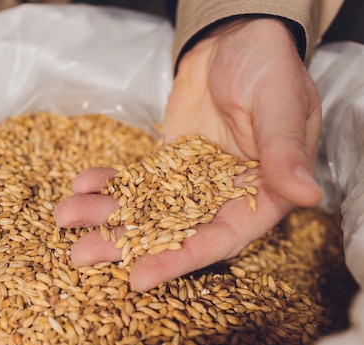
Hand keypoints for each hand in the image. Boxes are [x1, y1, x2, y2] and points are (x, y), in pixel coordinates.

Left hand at [54, 18, 322, 290]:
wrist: (237, 40)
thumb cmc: (269, 66)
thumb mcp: (280, 102)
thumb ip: (285, 150)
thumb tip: (306, 196)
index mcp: (261, 195)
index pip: (218, 240)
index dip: (178, 260)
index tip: (137, 277)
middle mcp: (224, 198)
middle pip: (172, 233)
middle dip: (126, 245)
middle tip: (81, 254)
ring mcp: (191, 183)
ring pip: (145, 210)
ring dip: (105, 215)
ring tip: (65, 216)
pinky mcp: (167, 165)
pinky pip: (135, 181)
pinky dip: (108, 184)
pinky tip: (80, 184)